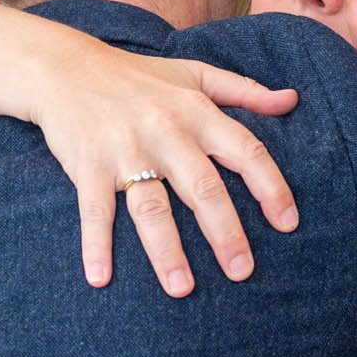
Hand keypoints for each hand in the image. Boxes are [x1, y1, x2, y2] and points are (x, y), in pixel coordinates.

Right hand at [29, 45, 301, 295]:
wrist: (64, 67)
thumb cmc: (137, 77)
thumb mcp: (194, 74)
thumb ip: (244, 90)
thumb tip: (292, 100)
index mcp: (197, 112)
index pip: (245, 151)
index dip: (270, 188)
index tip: (288, 224)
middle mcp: (165, 131)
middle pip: (203, 187)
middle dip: (225, 232)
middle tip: (243, 272)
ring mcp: (124, 150)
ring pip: (151, 206)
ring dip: (166, 250)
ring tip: (182, 289)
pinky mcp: (87, 165)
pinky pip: (94, 210)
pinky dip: (95, 244)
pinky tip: (100, 277)